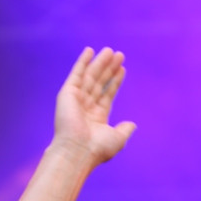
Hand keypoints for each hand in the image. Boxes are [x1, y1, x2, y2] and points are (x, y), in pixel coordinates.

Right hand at [52, 47, 136, 165]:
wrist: (79, 150)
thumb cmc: (98, 149)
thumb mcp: (117, 139)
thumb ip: (125, 130)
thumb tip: (132, 124)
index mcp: (96, 118)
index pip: (107, 94)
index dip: (115, 81)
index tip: (122, 69)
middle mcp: (85, 107)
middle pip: (100, 82)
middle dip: (109, 69)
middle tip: (119, 55)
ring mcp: (76, 99)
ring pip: (90, 76)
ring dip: (100, 62)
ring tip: (110, 50)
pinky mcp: (67, 93)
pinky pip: (77, 74)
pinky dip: (82, 62)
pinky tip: (89, 51)